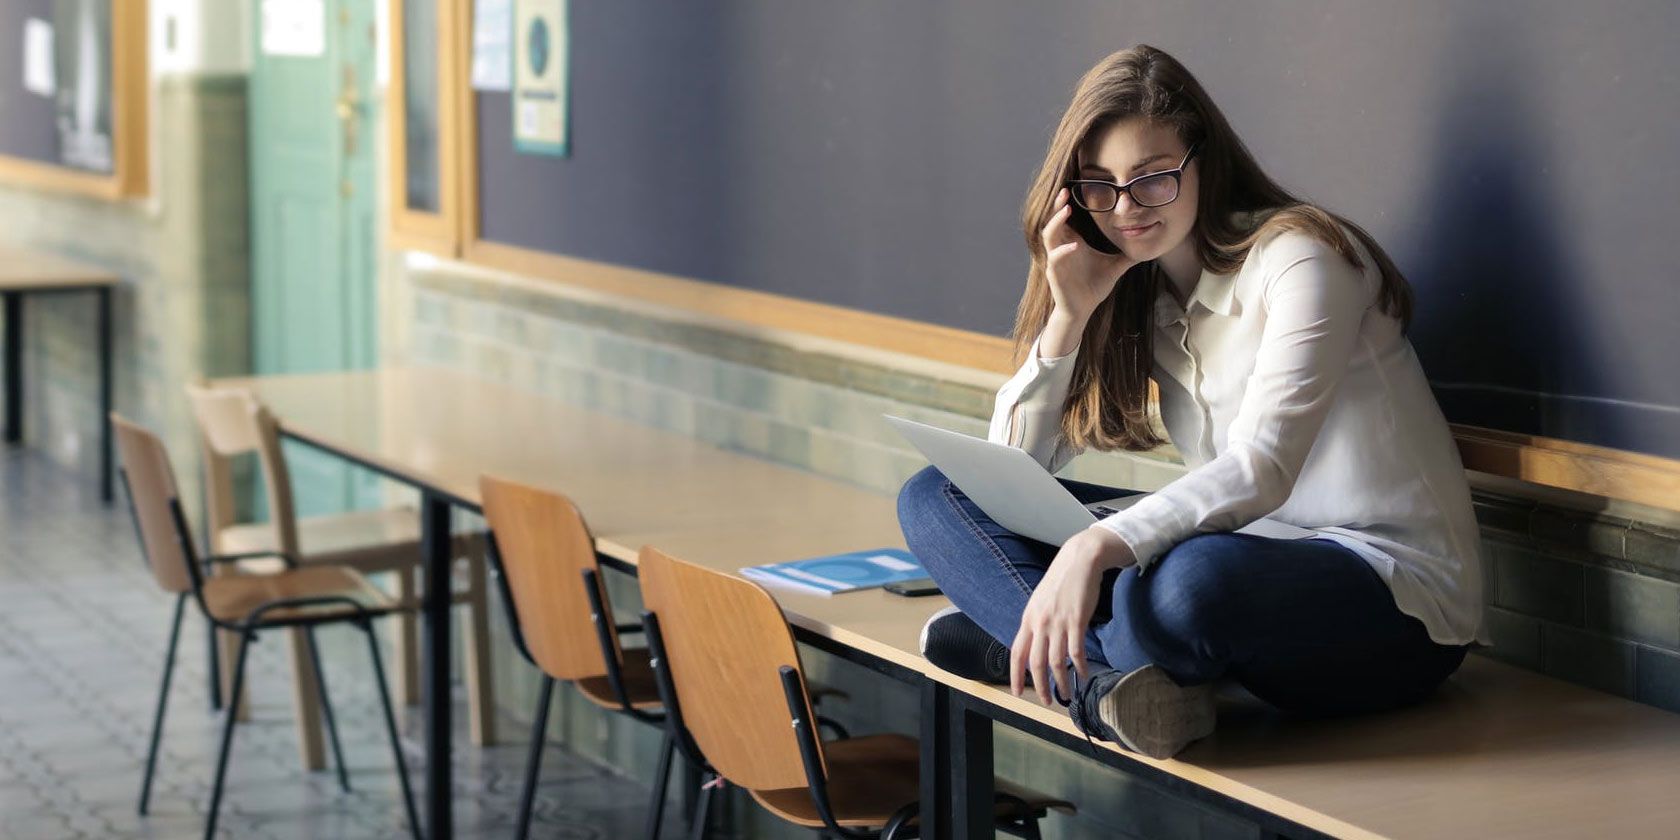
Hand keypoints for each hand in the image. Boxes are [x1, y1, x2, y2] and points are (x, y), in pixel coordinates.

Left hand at [1010, 524, 1136, 704]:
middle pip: (1036, 663)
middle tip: (1047, 701)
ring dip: (1061, 682)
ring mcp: (1058, 623)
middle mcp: (1040, 623)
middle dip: (1040, 686)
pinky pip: (1076, 651)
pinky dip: (1080, 667)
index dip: (1015, 675)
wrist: (1079, 560)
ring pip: (1056, 662)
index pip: (1017, 653)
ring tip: (1066, 694)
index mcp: (1028, 619)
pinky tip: (1083, 676)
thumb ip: (1036, 622)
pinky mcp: (1077, 621)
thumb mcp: (1040, 601)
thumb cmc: (1061, 581)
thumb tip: (1034, 644)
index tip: (1017, 693)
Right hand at [1041, 187, 1138, 321]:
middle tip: (1065, 191)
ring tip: (1066, 210)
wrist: (1082, 310)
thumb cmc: (1094, 287)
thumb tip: (1146, 247)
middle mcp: (1062, 248)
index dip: (1065, 204)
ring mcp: (1056, 261)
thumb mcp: (1115, 267)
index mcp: (1073, 242)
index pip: (1065, 219)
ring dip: (1056, 222)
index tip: (1073, 188)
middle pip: (1053, 221)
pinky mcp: (1055, 274)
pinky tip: (1074, 245)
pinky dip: (1063, 251)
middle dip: (1057, 206)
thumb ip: (1128, 256)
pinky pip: (1055, 259)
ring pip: (1049, 236)